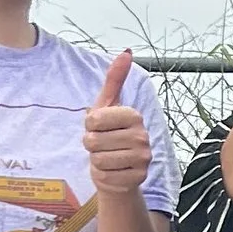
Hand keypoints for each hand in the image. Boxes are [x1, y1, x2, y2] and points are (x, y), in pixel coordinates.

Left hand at [83, 49, 153, 196]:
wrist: (119, 170)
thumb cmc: (110, 135)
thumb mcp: (107, 106)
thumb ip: (115, 79)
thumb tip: (126, 52)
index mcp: (134, 115)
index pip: (94, 120)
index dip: (89, 126)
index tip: (99, 127)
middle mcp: (142, 136)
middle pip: (93, 141)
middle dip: (91, 145)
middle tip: (103, 145)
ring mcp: (143, 158)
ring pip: (98, 159)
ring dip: (96, 161)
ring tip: (107, 157)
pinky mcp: (138, 178)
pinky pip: (105, 176)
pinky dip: (103, 175)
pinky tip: (112, 171)